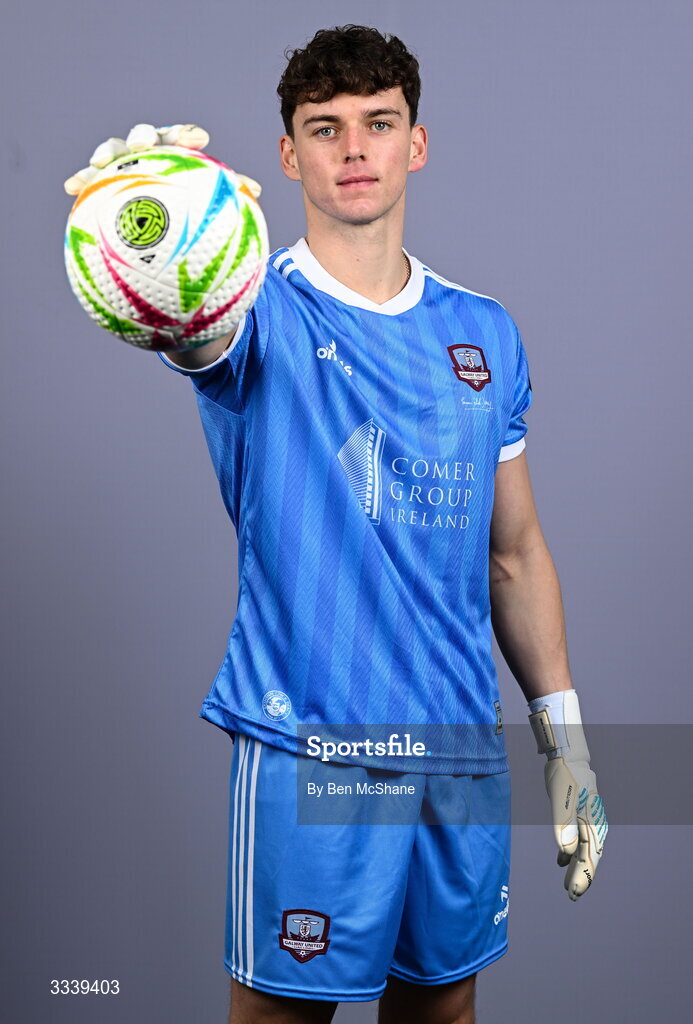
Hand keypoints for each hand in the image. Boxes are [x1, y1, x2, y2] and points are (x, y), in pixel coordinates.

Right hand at [63, 123, 261, 199]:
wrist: (162, 224)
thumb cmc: (189, 209)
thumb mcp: (208, 203)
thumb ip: (226, 193)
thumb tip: (257, 191)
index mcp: (177, 154)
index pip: (183, 137)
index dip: (187, 135)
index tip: (198, 141)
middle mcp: (150, 153)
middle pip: (144, 136)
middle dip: (142, 136)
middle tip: (143, 145)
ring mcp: (125, 164)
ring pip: (113, 151)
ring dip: (106, 153)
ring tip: (99, 162)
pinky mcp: (104, 180)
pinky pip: (91, 179)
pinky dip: (81, 180)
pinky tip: (71, 188)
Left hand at [528, 689, 607, 899]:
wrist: (568, 756)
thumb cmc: (564, 777)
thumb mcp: (560, 802)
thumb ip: (563, 828)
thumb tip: (565, 854)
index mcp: (591, 825)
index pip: (588, 858)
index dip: (581, 877)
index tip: (573, 894)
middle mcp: (593, 825)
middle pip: (588, 857)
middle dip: (581, 877)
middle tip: (572, 896)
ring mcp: (587, 821)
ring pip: (583, 850)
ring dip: (576, 867)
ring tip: (568, 885)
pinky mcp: (579, 816)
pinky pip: (577, 840)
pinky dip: (569, 852)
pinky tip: (560, 861)